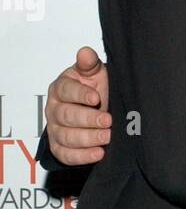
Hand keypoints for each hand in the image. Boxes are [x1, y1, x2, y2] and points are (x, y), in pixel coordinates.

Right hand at [44, 46, 111, 165]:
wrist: (92, 111)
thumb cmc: (93, 89)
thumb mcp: (93, 74)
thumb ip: (89, 64)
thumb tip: (85, 52)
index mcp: (61, 88)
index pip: (66, 90)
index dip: (80, 94)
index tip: (96, 98)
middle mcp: (54, 109)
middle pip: (66, 116)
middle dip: (88, 119)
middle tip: (108, 121)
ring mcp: (55, 129)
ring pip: (67, 137)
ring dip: (88, 139)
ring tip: (106, 137)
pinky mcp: (60, 147)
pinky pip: (66, 155)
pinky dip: (82, 156)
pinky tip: (99, 153)